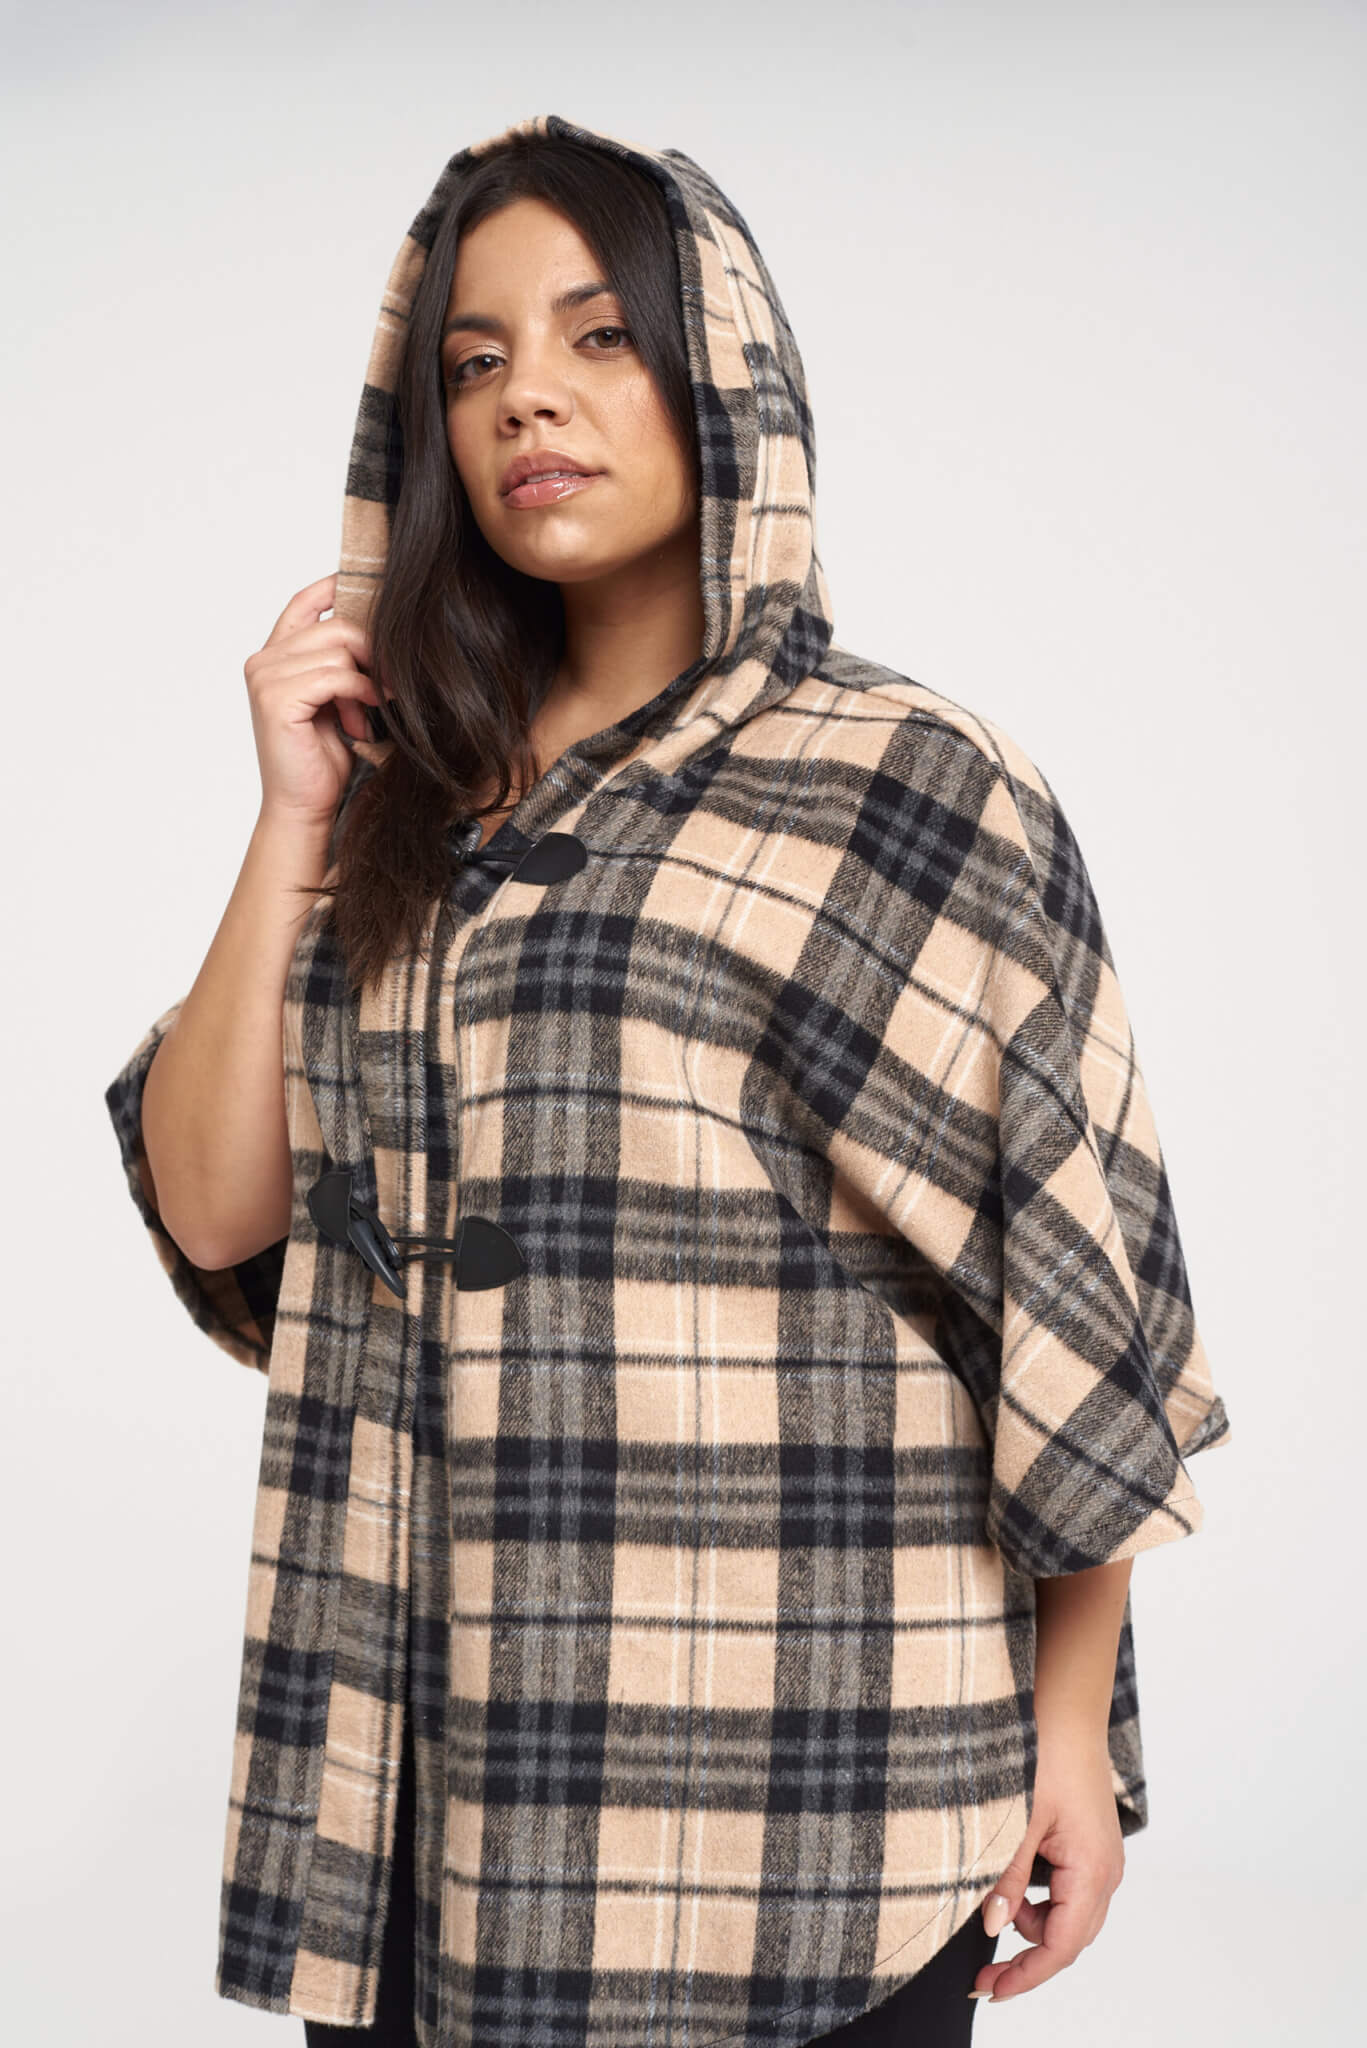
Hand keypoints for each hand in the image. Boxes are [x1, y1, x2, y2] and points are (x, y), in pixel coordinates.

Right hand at [243, 573, 382, 827]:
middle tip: (388, 685)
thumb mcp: (336, 700)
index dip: (337, 586)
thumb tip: (381, 633)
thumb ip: (342, 665)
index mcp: (274, 657)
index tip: (375, 588)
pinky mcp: (277, 699)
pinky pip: (336, 675)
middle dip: (373, 652)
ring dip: (367, 681)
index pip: (304, 602)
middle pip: (336, 626)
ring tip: (369, 713)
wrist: (303, 807)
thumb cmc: (321, 760)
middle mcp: (263, 661)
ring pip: (339, 649)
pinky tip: (365, 717)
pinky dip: (360, 692)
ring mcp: (266, 678)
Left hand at [970, 1736, 1124, 2002]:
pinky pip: (1069, 1892)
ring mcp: (1103, 1861)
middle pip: (1068, 1939)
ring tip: (995, 1903)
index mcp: (1092, 1871)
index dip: (1026, 1975)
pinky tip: (1015, 1882)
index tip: (991, 1989)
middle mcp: (1106, 1872)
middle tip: (983, 1973)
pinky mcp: (1092, 1848)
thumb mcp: (1016, 1821)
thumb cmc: (1045, 1755)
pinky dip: (1040, 1900)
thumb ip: (1006, 1878)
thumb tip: (993, 1927)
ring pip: (1068, 1917)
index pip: (1061, 1946)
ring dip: (1032, 1924)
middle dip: (1027, 1960)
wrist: (1066, 1712)